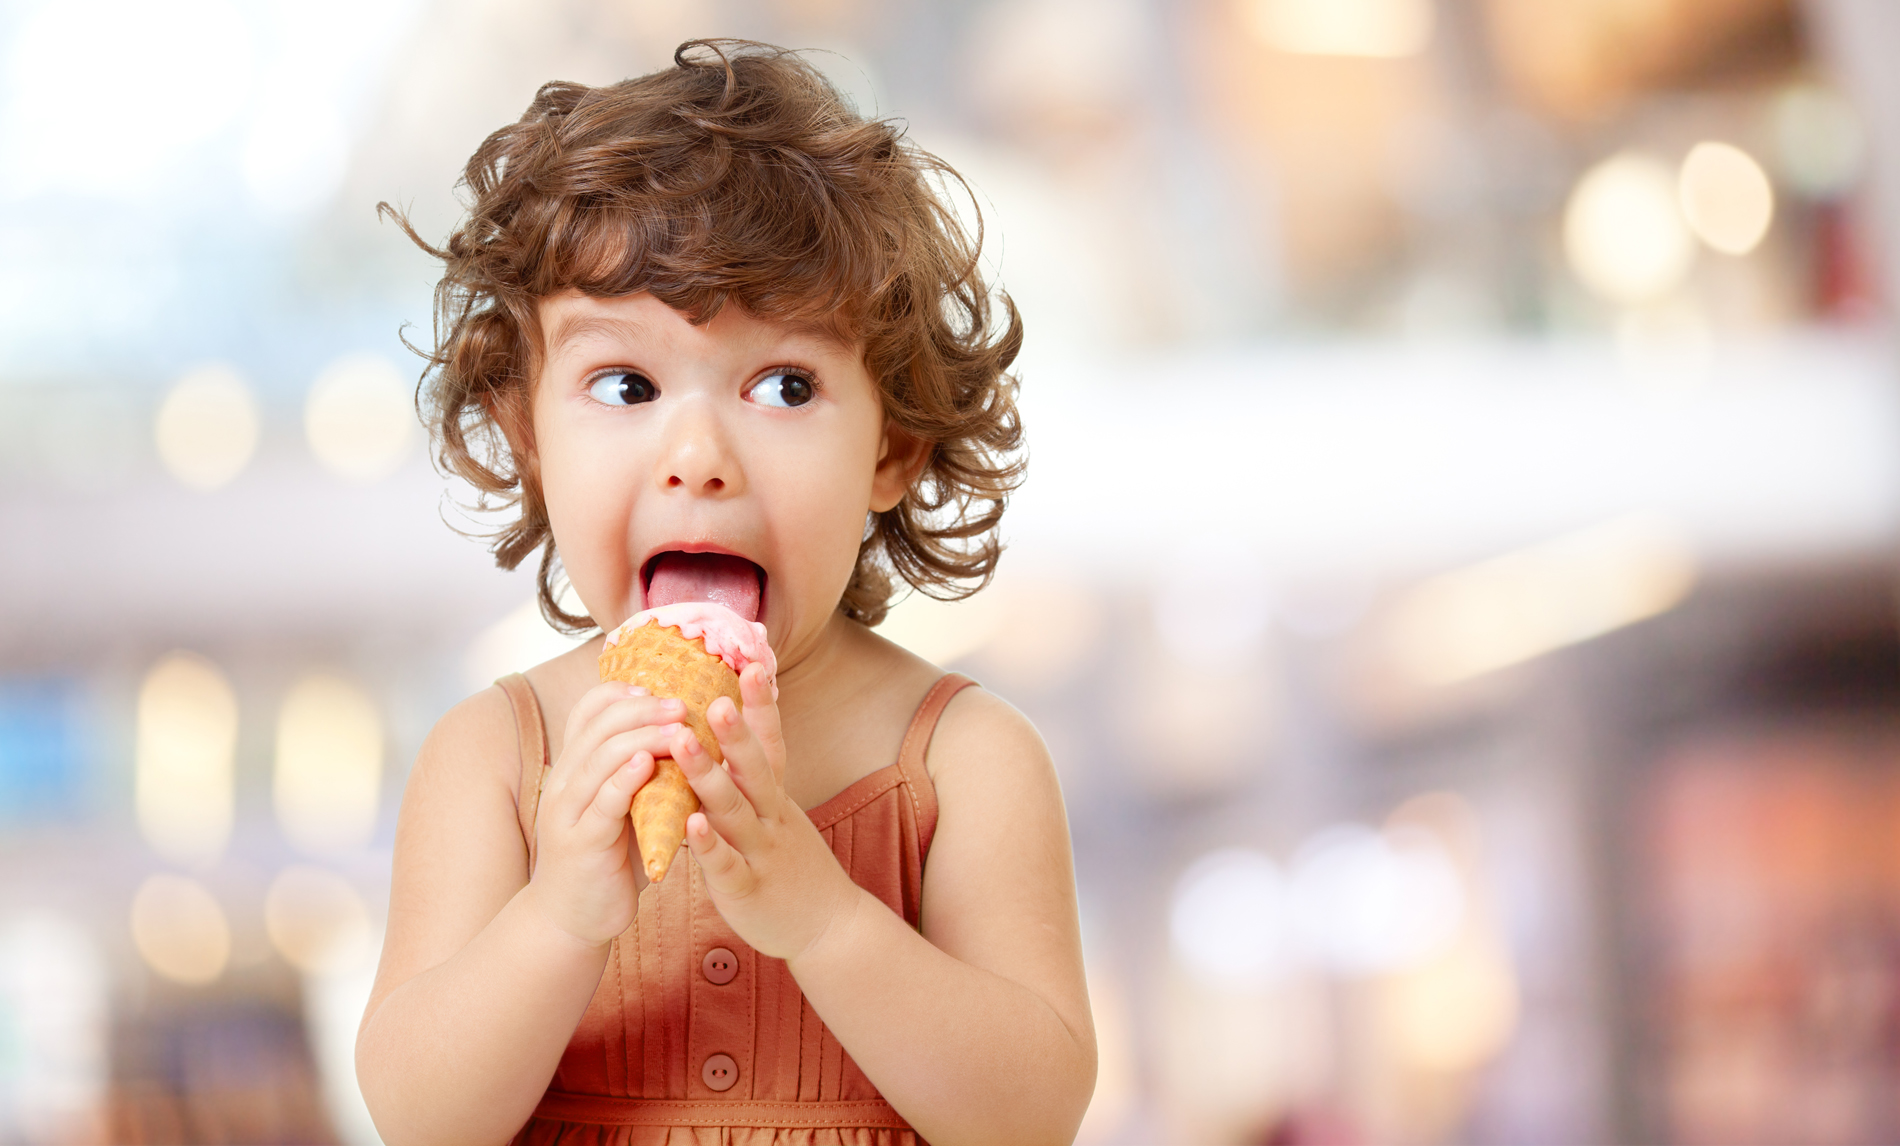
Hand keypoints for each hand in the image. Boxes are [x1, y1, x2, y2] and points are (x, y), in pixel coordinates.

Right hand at [524, 682, 685, 946]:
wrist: (574, 918)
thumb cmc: (608, 857)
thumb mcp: (622, 805)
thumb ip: (642, 772)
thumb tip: (688, 735)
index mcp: (576, 766)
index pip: (590, 710)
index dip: (625, 692)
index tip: (665, 686)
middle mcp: (565, 780)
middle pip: (599, 725)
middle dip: (644, 708)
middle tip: (684, 702)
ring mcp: (569, 811)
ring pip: (601, 757)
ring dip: (643, 736)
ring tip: (680, 725)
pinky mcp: (581, 842)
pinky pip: (603, 801)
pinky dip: (625, 778)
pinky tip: (650, 764)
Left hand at [672, 663, 864, 960]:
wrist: (828, 928)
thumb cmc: (793, 865)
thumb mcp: (779, 813)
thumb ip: (754, 777)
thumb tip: (730, 731)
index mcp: (777, 798)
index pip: (772, 742)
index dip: (762, 706)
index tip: (752, 663)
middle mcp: (772, 817)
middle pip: (754, 767)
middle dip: (734, 731)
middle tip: (712, 695)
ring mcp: (761, 852)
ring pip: (734, 810)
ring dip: (708, 776)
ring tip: (682, 743)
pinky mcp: (747, 889)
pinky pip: (727, 864)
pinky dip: (709, 845)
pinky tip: (689, 826)